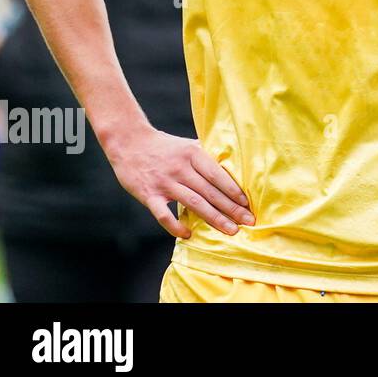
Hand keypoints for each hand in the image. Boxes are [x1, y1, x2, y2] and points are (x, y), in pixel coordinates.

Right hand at [107, 127, 253, 238]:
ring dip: (214, 218)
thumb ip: (208, 155)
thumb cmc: (164, 146)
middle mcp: (180, 168)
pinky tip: (187, 234)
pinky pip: (163, 214)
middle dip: (231, 208)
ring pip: (193, 203)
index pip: (218, 175)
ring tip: (231, 230)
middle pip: (210, 192)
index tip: (248, 203)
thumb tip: (234, 165)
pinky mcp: (148, 194)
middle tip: (248, 221)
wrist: (129, 142)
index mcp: (193, 153)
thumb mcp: (188, 144)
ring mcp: (164, 182)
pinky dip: (175, 226)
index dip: (234, 190)